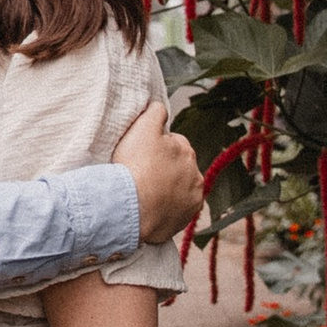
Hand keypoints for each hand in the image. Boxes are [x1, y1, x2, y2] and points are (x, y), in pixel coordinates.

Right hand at [116, 99, 203, 247]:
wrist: (129, 209)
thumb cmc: (134, 168)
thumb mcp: (142, 128)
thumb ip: (155, 112)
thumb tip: (161, 107)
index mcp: (187, 151)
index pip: (173, 143)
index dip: (156, 147)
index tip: (142, 155)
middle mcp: (196, 175)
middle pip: (178, 167)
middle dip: (164, 168)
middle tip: (142, 173)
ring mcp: (192, 199)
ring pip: (179, 189)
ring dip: (167, 189)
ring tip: (146, 192)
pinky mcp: (185, 218)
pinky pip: (177, 210)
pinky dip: (168, 208)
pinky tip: (152, 207)